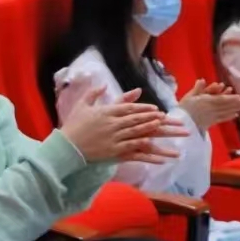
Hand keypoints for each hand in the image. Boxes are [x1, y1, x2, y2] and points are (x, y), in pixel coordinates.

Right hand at [61, 88, 187, 163]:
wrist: (66, 147)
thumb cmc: (73, 125)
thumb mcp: (82, 105)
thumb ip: (94, 93)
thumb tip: (104, 83)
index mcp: (107, 112)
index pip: (130, 108)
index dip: (145, 109)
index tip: (157, 110)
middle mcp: (114, 124)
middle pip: (139, 120)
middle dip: (158, 120)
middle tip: (173, 121)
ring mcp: (115, 138)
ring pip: (140, 134)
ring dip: (157, 134)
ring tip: (170, 134)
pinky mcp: (114, 152)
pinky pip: (134, 152)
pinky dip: (148, 154)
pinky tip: (160, 157)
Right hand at [178, 79, 239, 131]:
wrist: (180, 124)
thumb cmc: (183, 109)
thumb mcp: (188, 97)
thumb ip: (197, 89)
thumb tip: (202, 80)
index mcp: (205, 102)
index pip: (221, 99)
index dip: (230, 98)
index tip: (239, 96)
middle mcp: (211, 109)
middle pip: (226, 106)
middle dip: (236, 103)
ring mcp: (212, 116)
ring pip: (225, 112)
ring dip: (235, 109)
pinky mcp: (210, 122)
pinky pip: (221, 119)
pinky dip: (228, 117)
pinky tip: (235, 115)